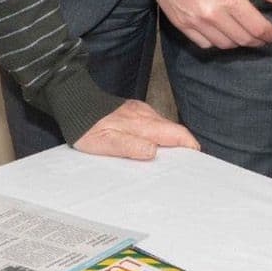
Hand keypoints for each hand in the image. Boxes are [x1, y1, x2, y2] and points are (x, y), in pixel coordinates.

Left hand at [73, 99, 199, 158]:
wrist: (75, 105)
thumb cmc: (87, 128)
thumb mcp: (105, 143)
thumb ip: (130, 146)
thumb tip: (153, 151)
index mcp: (143, 124)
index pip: (177, 133)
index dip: (190, 146)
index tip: (196, 160)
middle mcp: (146, 114)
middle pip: (174, 130)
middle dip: (183, 146)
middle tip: (184, 165)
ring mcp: (140, 111)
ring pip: (163, 127)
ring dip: (170, 141)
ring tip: (168, 160)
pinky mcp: (133, 110)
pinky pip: (152, 123)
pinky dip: (158, 135)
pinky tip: (150, 146)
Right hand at [137, 0, 271, 49]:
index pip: (257, 27)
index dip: (271, 34)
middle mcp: (212, 14)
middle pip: (243, 39)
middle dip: (259, 40)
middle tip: (266, 36)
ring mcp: (194, 22)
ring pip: (224, 45)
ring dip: (239, 42)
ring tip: (246, 34)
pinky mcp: (180, 24)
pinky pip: (204, 44)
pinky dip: (217, 42)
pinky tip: (223, 32)